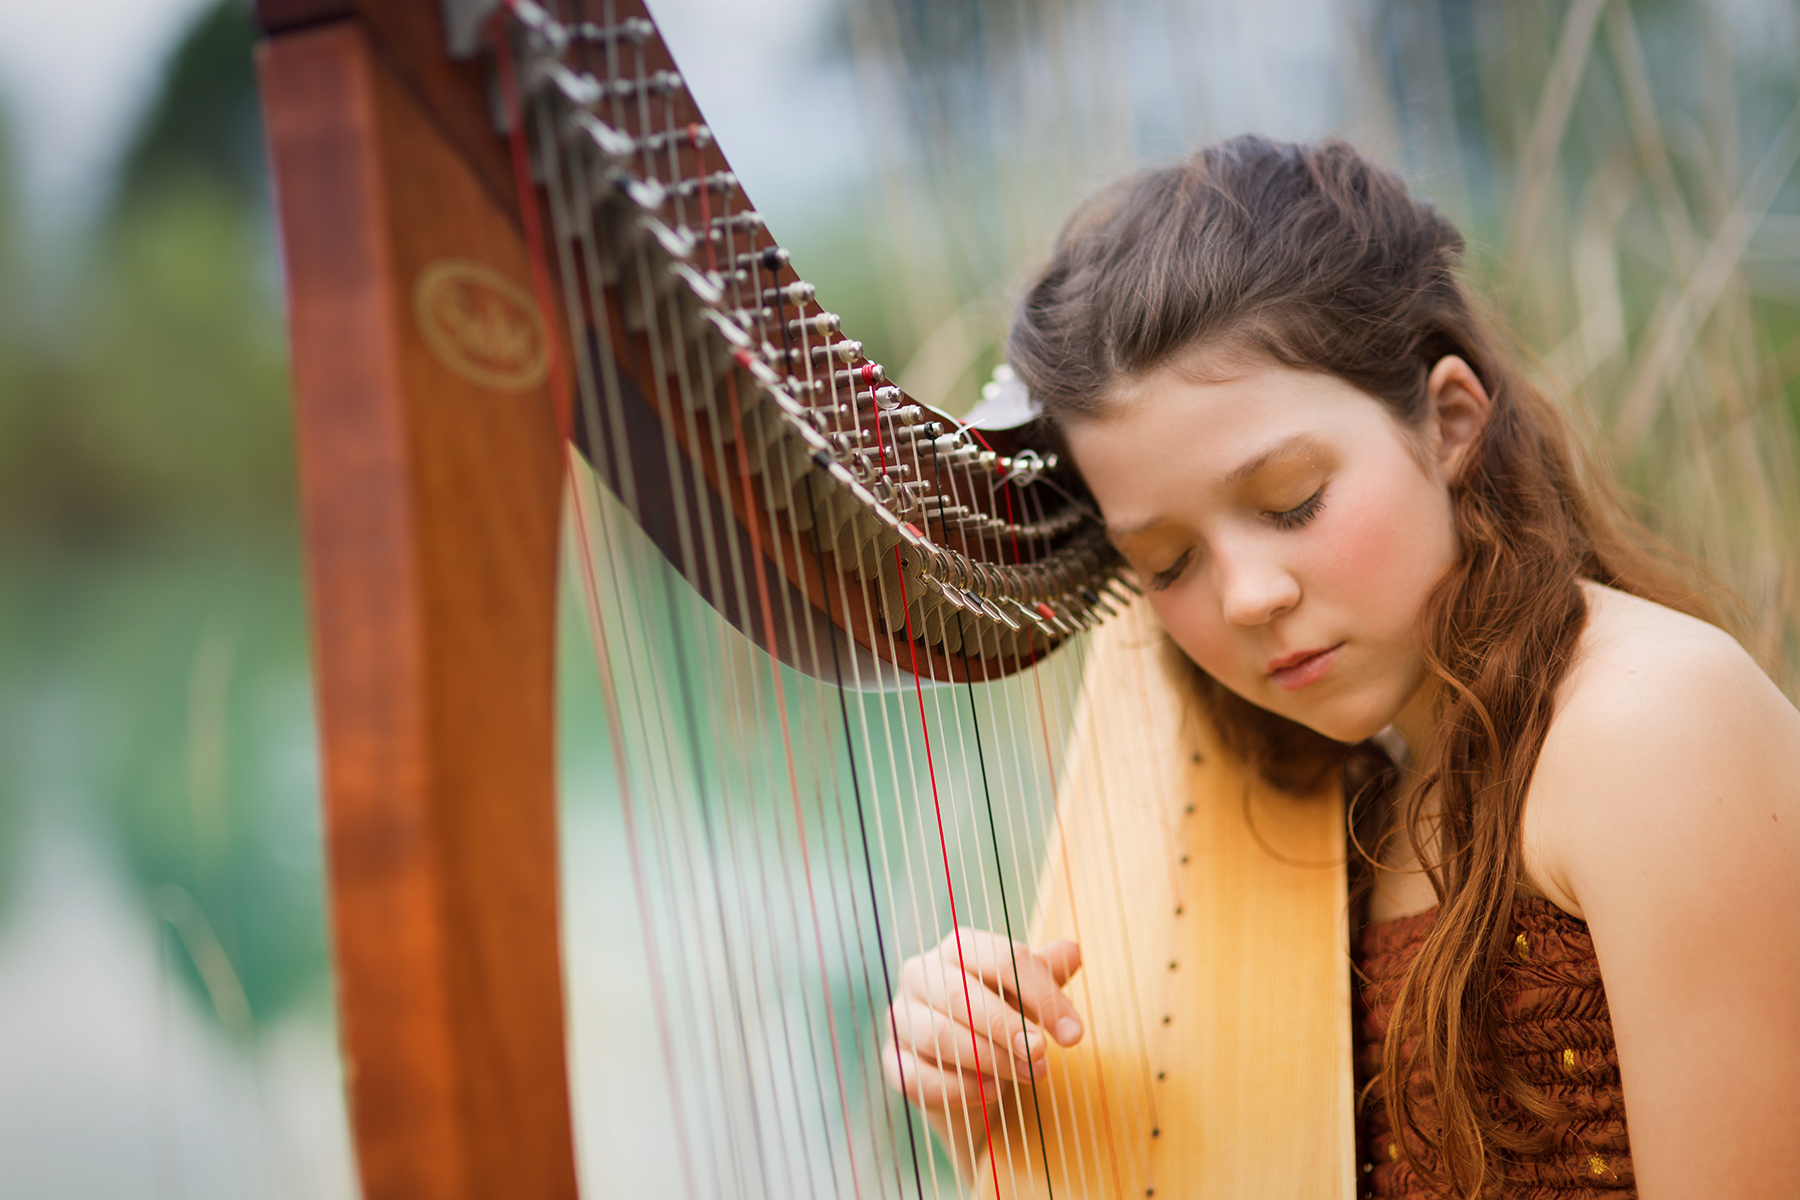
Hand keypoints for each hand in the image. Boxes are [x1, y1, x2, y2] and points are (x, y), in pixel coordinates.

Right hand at [880, 929, 1083, 1111]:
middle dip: (1008, 1028)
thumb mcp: (1027, 994)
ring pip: (939, 1036)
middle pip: (962, 994)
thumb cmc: (1001, 1016)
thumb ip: (1046, 973)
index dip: (1041, 994)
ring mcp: (901, 1018)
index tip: (1074, 1034)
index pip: (1000, 958)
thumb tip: (1072, 951)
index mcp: (957, 948)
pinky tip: (994, 1091)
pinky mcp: (892, 1061)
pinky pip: (918, 1077)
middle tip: (1042, 1056)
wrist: (969, 1066)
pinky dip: (960, 1088)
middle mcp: (921, 974)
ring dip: (989, 1059)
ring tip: (1026, 1076)